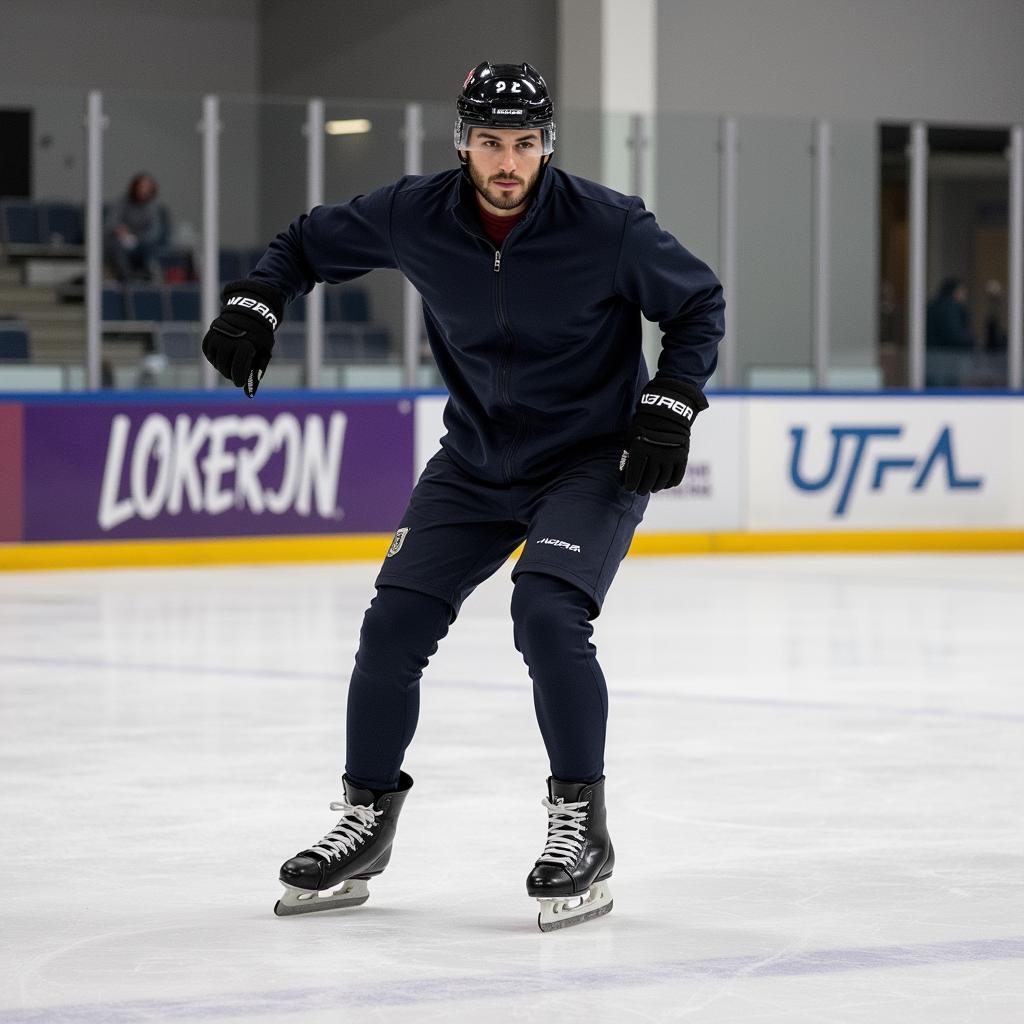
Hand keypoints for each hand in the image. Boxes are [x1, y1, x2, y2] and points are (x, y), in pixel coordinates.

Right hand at [201, 279, 283, 396]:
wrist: (248, 313)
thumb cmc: (259, 336)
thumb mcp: (264, 352)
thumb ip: (256, 372)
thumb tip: (249, 395)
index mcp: (245, 344)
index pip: (238, 369)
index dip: (239, 379)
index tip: (240, 383)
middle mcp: (229, 340)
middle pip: (225, 368)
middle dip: (231, 374)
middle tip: (237, 373)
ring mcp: (217, 337)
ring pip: (216, 363)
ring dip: (223, 368)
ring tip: (232, 364)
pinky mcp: (209, 337)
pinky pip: (209, 355)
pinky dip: (215, 359)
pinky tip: (224, 356)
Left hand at [620, 375, 707, 494]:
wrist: (667, 411)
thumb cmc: (644, 424)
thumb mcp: (631, 437)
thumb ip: (627, 457)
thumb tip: (623, 477)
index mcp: (639, 449)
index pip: (634, 476)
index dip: (630, 484)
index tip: (629, 488)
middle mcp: (655, 454)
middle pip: (648, 480)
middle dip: (642, 488)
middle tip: (640, 491)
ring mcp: (670, 455)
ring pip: (662, 480)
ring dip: (656, 487)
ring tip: (652, 488)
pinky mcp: (682, 456)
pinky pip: (677, 476)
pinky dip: (671, 483)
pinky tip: (666, 484)